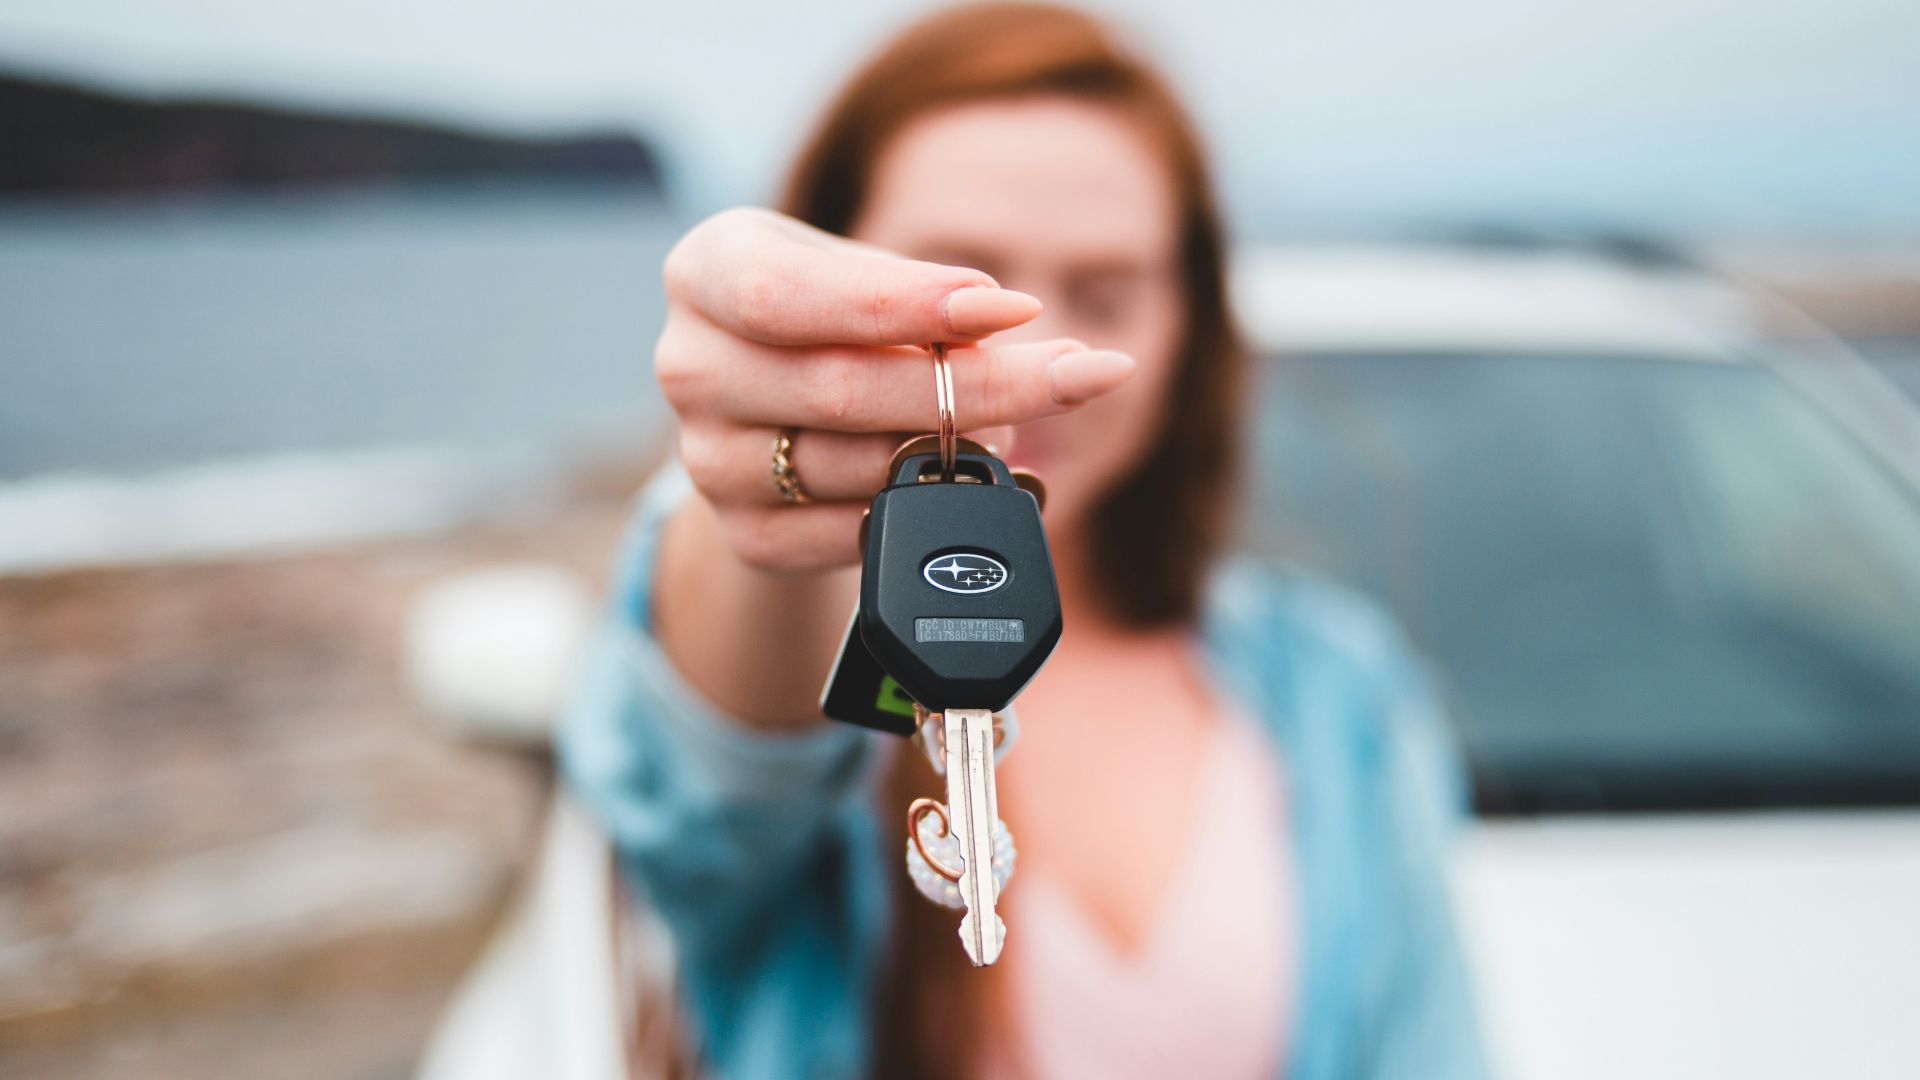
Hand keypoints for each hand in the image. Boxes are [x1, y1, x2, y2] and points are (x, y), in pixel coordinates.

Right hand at [655, 207, 1134, 572]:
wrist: (774, 406)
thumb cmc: (832, 314)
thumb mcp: (863, 273)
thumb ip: (918, 295)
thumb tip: (1006, 331)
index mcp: (706, 270)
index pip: (789, 294)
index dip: (906, 305)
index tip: (1017, 309)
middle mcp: (688, 365)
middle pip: (840, 388)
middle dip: (977, 386)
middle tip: (1076, 375)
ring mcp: (707, 458)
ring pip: (854, 467)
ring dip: (954, 454)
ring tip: (1011, 426)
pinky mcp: (740, 533)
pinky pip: (844, 534)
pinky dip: (914, 511)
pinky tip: (956, 483)